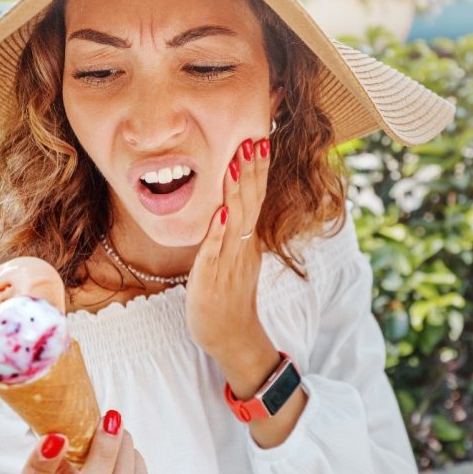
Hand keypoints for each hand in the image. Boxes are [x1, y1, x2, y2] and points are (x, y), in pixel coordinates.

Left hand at [186, 135, 272, 362]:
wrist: (232, 336)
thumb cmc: (229, 296)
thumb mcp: (235, 257)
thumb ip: (235, 231)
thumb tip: (231, 205)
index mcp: (247, 239)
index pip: (256, 197)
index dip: (258, 169)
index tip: (260, 139)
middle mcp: (242, 246)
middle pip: (250, 201)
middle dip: (251, 169)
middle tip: (254, 137)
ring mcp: (230, 261)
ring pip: (236, 220)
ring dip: (237, 190)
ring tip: (237, 161)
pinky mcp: (213, 278)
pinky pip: (216, 251)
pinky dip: (219, 232)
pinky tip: (221, 212)